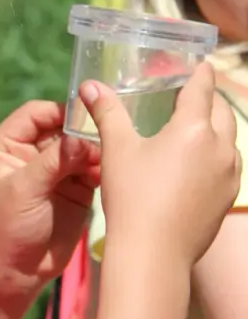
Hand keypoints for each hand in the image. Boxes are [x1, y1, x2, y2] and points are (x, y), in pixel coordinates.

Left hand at [0, 100, 99, 288]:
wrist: (16, 271)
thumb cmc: (8, 227)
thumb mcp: (25, 189)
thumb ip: (53, 161)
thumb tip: (83, 138)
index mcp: (10, 144)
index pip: (38, 112)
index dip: (61, 111)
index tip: (88, 116)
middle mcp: (34, 151)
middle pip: (65, 127)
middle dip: (85, 132)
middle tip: (106, 141)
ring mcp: (57, 170)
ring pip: (83, 147)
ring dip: (97, 151)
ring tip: (109, 162)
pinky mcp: (76, 188)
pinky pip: (94, 168)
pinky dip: (104, 169)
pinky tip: (111, 175)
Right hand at [84, 62, 240, 265]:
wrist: (153, 255)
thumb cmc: (132, 197)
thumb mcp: (116, 150)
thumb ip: (107, 113)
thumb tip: (89, 86)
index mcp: (194, 128)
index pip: (202, 86)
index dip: (198, 71)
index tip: (195, 63)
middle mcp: (220, 147)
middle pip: (221, 109)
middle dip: (206, 98)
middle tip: (186, 95)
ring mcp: (229, 174)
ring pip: (229, 138)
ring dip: (214, 127)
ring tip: (190, 129)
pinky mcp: (228, 197)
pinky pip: (228, 164)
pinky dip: (215, 153)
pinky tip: (194, 164)